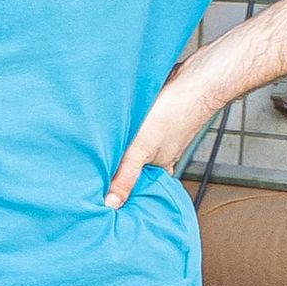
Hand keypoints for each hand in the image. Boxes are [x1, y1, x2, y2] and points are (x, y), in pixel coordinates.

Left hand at [105, 71, 223, 208]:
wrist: (195, 81)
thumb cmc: (173, 113)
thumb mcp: (141, 149)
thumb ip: (126, 175)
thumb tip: (112, 204)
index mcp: (161, 166)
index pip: (138, 185)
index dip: (119, 188)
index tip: (96, 193)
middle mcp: (162, 153)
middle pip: (134, 165)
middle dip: (116, 166)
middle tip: (91, 170)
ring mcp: (160, 136)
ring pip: (135, 147)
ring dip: (120, 146)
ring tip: (98, 147)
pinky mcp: (157, 118)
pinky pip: (138, 130)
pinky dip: (128, 129)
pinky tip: (116, 124)